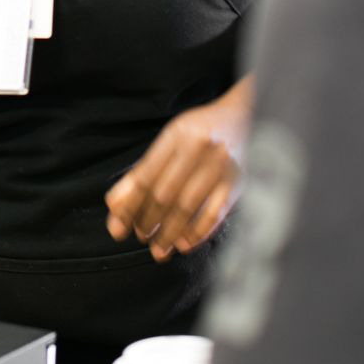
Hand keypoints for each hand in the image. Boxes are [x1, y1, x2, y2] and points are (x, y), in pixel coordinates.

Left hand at [104, 78, 251, 261]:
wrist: (248, 116)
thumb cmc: (203, 130)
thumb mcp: (171, 139)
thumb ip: (143, 169)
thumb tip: (115, 204)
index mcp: (178, 134)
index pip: (145, 176)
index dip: (130, 205)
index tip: (119, 225)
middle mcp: (199, 148)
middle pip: (165, 193)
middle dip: (148, 220)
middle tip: (141, 235)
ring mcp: (221, 165)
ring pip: (188, 207)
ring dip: (169, 233)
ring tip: (158, 248)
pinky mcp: (239, 182)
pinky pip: (215, 213)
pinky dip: (197, 233)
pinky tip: (184, 244)